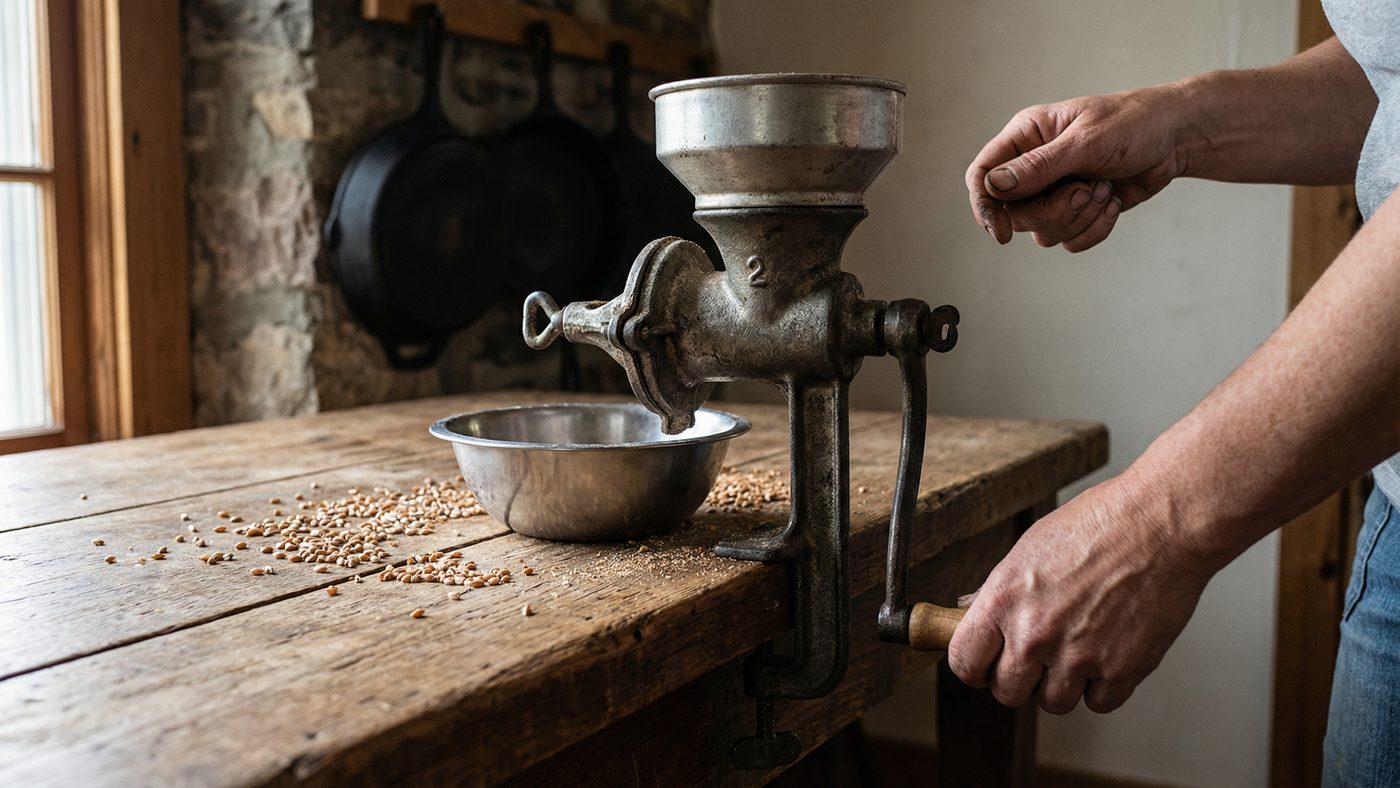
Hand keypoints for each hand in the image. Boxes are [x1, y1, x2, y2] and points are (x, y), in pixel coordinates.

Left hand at [946, 471, 1212, 713]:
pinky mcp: (1122, 669)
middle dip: (1019, 679)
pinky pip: (1099, 703)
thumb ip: (999, 592)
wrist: (1159, 524)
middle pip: (1007, 692)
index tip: (985, 665)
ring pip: (1053, 704)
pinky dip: (1103, 686)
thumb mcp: (1028, 550)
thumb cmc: (1097, 525)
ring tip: (1076, 650)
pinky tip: (1107, 653)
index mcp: (1003, 600)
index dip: (975, 667)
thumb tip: (973, 613)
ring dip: (1062, 685)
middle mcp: (1035, 633)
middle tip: (1035, 659)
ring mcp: (1078, 655)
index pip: (964, 662)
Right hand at [966, 84, 1192, 250]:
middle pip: (1013, 213)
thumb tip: (995, 185)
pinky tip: (1112, 202)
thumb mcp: (1087, 141)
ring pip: (1042, 231)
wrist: (1178, 137)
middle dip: (1053, 211)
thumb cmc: (1135, 123)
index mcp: (1026, 137)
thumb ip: (1040, 165)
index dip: (984, 205)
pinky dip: (1094, 229)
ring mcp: (1054, 191)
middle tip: (1085, 190)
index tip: (1001, 232)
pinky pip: (1069, 240)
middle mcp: (1033, 166)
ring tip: (1104, 189)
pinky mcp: (1077, 211)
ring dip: (1079, 218)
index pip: (983, 175)